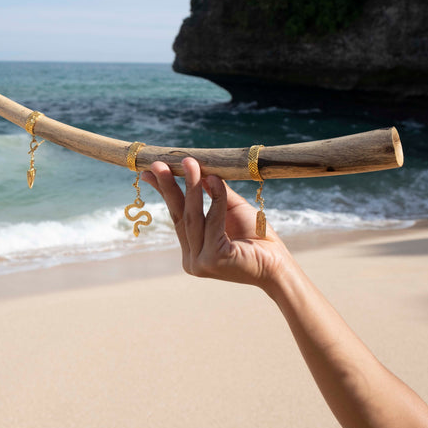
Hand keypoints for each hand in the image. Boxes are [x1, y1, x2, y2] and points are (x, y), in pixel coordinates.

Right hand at [141, 157, 292, 288]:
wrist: (278, 264)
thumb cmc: (257, 237)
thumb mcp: (231, 209)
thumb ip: (214, 194)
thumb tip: (200, 170)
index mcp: (193, 249)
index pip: (176, 216)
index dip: (164, 192)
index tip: (149, 172)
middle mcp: (192, 258)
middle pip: (179, 216)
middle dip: (169, 187)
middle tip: (159, 164)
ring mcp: (200, 262)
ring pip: (193, 217)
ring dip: (191, 187)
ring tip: (188, 163)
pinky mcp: (212, 260)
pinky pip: (212, 222)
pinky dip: (215, 199)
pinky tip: (214, 179)